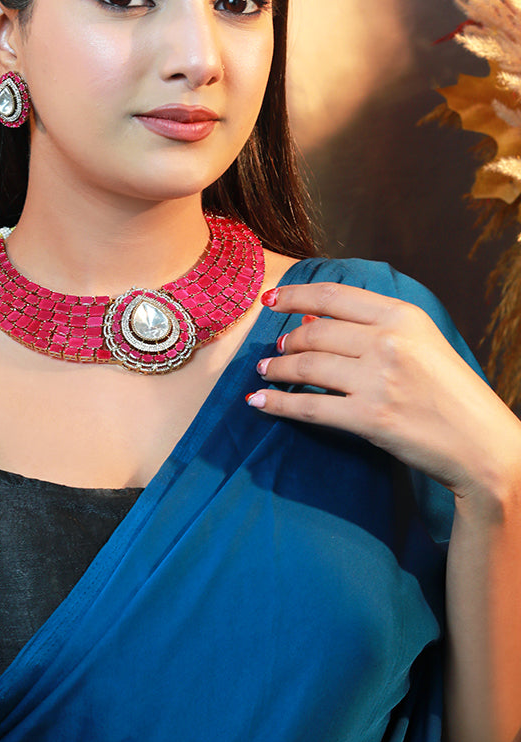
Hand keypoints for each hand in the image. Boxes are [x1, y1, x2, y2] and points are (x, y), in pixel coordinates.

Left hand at [246, 282, 520, 506]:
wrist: (481, 445)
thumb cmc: (451, 394)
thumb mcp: (422, 344)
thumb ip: (376, 327)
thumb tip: (314, 319)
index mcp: (404, 316)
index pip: (335, 295)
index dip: (296, 296)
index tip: (271, 300)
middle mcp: (389, 342)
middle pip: (315, 332)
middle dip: (286, 341)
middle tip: (274, 349)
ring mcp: (378, 380)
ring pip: (307, 366)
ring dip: (277, 369)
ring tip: (265, 371)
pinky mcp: (369, 418)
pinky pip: (309, 407)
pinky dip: (277, 403)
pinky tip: (259, 401)